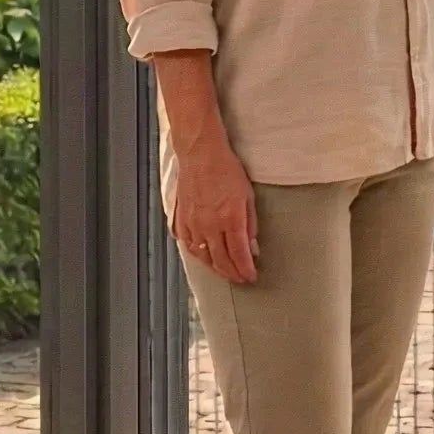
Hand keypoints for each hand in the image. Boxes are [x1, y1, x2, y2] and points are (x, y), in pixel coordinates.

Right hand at [169, 140, 258, 283]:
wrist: (201, 155)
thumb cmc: (226, 170)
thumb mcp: (248, 196)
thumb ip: (250, 224)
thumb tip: (252, 246)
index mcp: (230, 219)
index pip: (239, 254)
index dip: (245, 269)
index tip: (251, 276)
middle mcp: (210, 225)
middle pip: (220, 260)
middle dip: (232, 273)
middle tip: (240, 279)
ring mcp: (193, 224)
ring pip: (203, 256)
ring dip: (215, 268)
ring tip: (225, 272)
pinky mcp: (181, 220)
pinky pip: (188, 244)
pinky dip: (197, 254)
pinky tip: (204, 257)